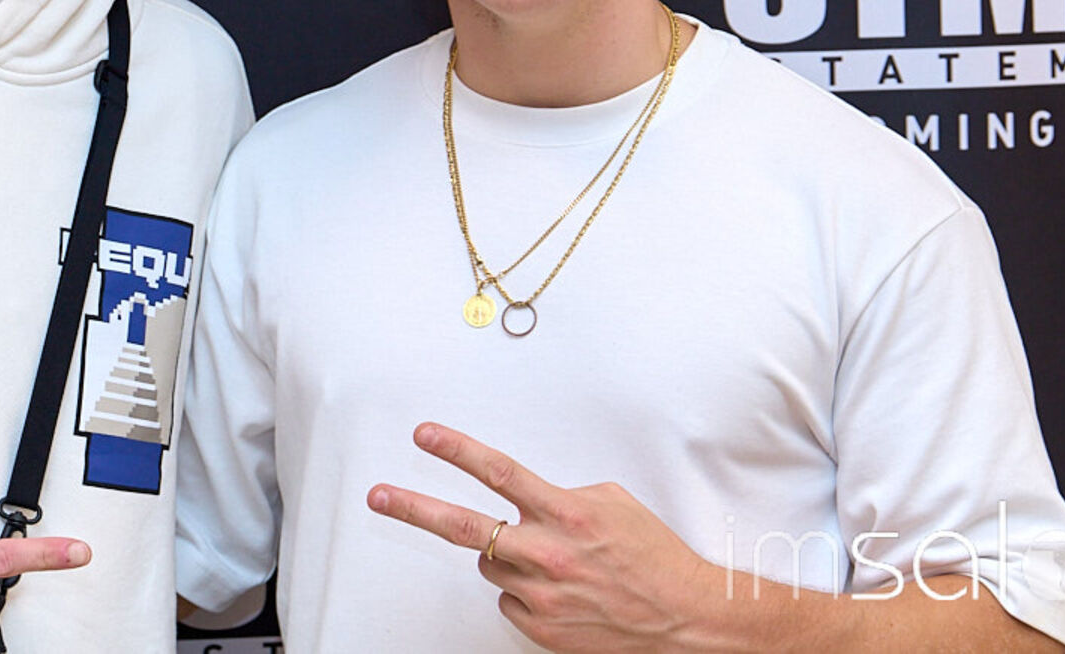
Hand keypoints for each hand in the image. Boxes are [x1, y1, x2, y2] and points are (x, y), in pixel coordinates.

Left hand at [367, 422, 722, 652]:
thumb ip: (563, 497)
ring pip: (489, 563)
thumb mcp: (613, 504)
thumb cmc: (654, 557)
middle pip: (464, 526)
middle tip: (379, 496)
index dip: (457, 451)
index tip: (425, 436)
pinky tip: (558, 590)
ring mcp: (540, 594)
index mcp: (566, 513)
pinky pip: (509, 598)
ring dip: (505, 554)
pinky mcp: (540, 628)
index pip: (499, 472)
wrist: (685, 618)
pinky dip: (523, 590)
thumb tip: (532, 498)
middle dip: (414, 509)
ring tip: (547, 558)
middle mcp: (547, 553)